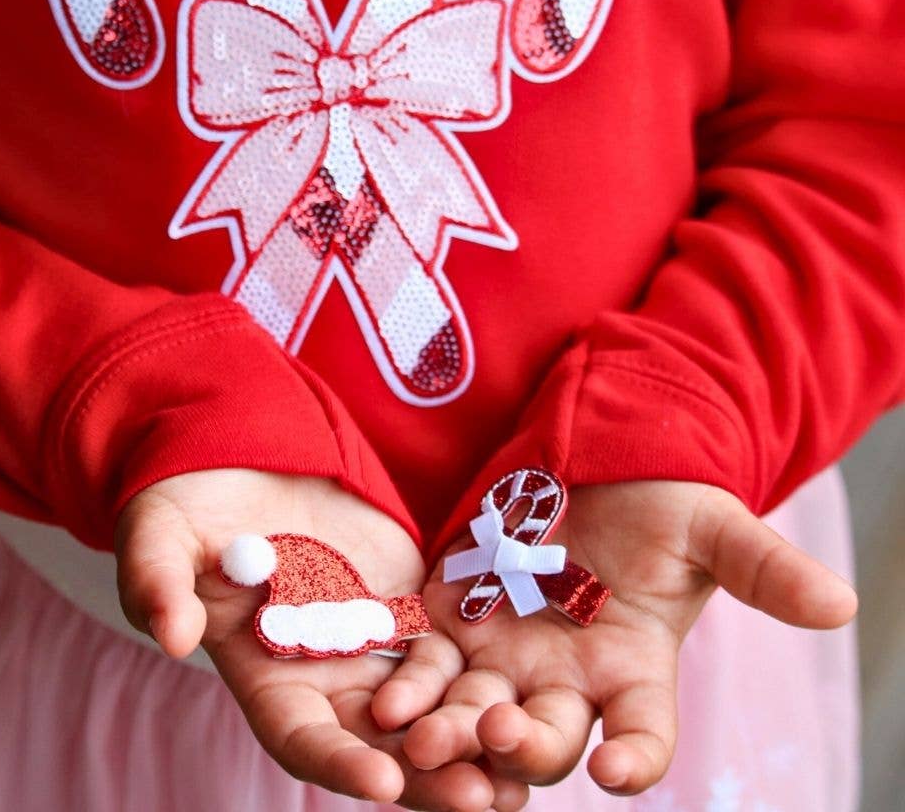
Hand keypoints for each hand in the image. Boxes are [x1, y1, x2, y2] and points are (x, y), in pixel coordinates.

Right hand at [114, 469, 528, 809]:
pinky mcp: (402, 600)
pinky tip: (517, 695)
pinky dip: (475, 674)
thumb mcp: (159, 539)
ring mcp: (366, 638)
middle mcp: (320, 672)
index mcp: (261, 673)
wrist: (239, 458)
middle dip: (427, 775)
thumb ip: (159, 584)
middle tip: (482, 800)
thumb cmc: (185, 507)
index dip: (338, 763)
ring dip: (467, 736)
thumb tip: (171, 634)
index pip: (301, 736)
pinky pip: (445, 645)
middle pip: (377, 741)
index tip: (383, 782)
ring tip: (520, 766)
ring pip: (422, 705)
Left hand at [372, 480, 856, 801]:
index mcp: (634, 668)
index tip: (620, 772)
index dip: (637, 757)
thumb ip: (762, 566)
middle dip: (522, 746)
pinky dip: (412, 684)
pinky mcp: (455, 617)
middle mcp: (566, 677)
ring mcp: (506, 652)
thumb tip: (842, 605)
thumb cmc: (660, 497)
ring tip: (424, 738)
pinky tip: (389, 700)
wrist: (593, 459)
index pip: (642, 733)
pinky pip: (430, 664)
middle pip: (545, 737)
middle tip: (500, 736)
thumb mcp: (711, 526)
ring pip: (477, 712)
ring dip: (452, 731)